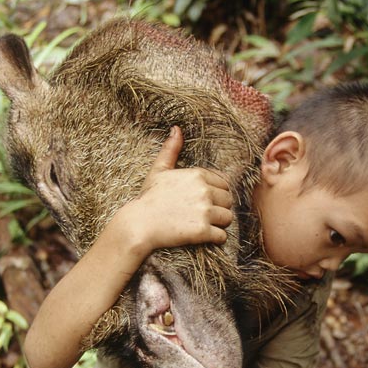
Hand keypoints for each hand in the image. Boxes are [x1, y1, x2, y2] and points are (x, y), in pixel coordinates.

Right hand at [121, 126, 233, 253]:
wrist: (139, 225)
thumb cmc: (149, 198)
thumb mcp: (159, 171)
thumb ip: (171, 150)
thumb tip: (177, 129)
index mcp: (197, 175)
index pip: (224, 183)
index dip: (216, 193)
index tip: (202, 201)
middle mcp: (204, 191)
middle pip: (228, 201)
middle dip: (219, 208)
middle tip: (202, 215)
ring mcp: (204, 211)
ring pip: (228, 218)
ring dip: (219, 223)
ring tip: (203, 225)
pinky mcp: (202, 231)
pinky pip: (222, 236)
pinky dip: (216, 238)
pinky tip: (204, 236)